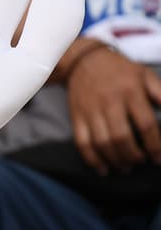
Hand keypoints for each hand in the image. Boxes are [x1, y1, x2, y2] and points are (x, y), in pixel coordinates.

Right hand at [65, 37, 160, 172]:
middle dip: (133, 156)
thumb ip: (160, 94)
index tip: (158, 159)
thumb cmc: (120, 70)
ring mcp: (90, 111)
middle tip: (141, 162)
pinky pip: (82, 143)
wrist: (85, 61)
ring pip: (101, 143)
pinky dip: (92, 159)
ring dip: (115, 160)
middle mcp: (109, 103)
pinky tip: (102, 168)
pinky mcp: (76, 117)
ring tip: (125, 167)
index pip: (145, 124)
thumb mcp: (145, 75)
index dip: (154, 145)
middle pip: (121, 137)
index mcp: (130, 92)